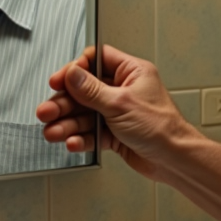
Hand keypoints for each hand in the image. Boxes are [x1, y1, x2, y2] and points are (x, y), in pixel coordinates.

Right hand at [36, 45, 197, 182]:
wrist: (173, 159)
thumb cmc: (162, 127)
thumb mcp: (121, 103)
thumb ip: (92, 90)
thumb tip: (72, 74)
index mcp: (131, 72)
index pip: (96, 61)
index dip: (75, 70)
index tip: (58, 80)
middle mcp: (123, 90)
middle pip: (84, 91)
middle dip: (64, 103)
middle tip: (47, 111)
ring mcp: (118, 113)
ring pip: (84, 114)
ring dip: (67, 123)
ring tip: (53, 132)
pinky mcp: (115, 134)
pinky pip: (91, 133)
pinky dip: (80, 138)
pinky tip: (72, 142)